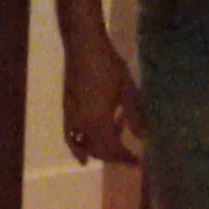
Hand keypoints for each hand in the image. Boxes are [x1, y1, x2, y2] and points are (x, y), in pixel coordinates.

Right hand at [60, 30, 143, 166]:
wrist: (84, 46)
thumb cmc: (109, 65)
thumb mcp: (127, 90)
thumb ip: (134, 116)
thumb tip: (142, 137)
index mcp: (100, 121)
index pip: (113, 149)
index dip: (125, 158)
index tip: (137, 163)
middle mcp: (83, 125)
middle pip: (99, 151)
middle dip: (114, 157)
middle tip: (128, 156)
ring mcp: (72, 119)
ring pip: (85, 146)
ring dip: (99, 151)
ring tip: (113, 144)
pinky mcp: (66, 111)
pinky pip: (71, 138)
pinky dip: (77, 149)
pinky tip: (83, 158)